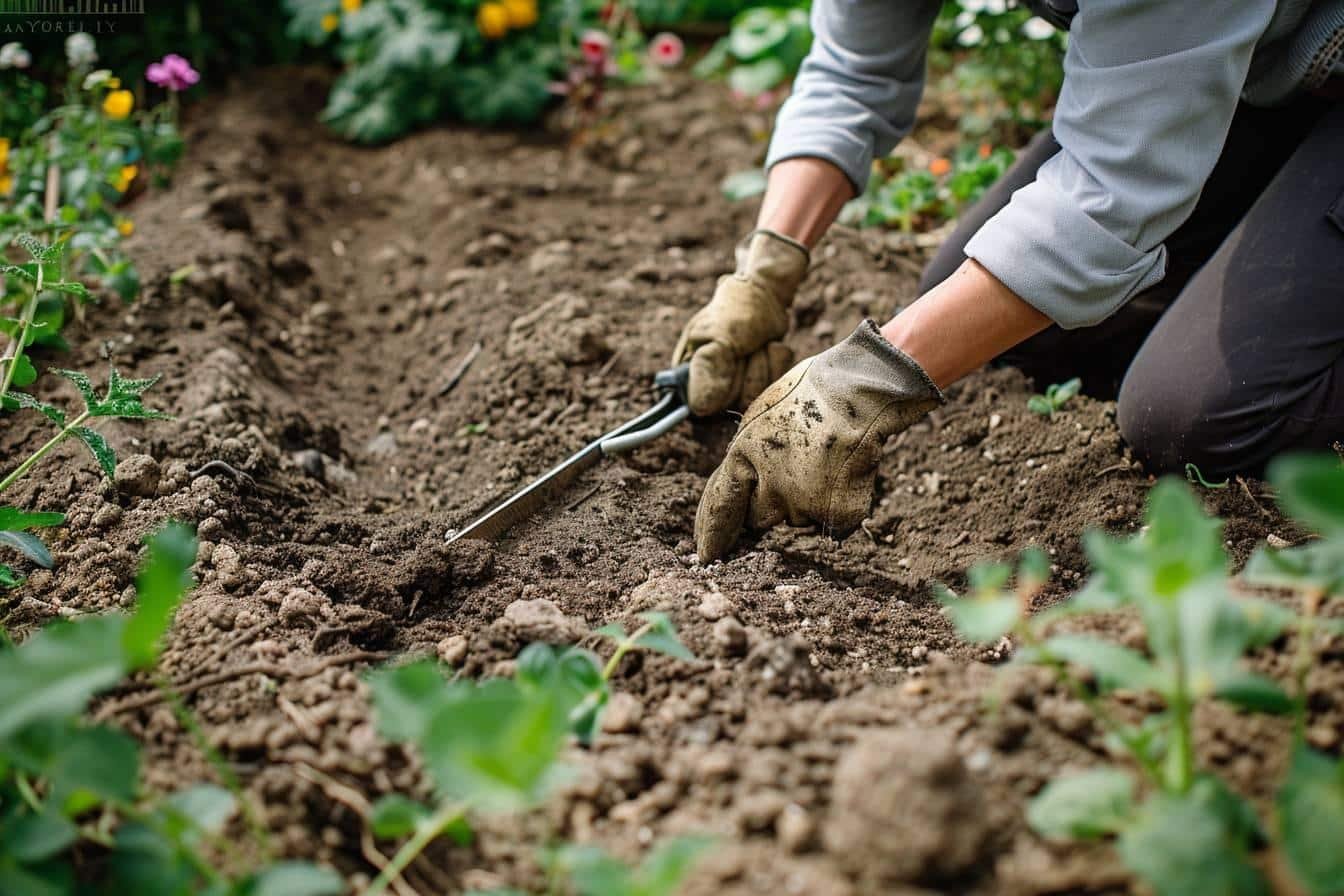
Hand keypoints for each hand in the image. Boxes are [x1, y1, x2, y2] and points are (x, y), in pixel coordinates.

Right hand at [673, 229, 808, 415]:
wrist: (762, 295)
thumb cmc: (733, 312)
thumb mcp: (717, 336)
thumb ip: (708, 370)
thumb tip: (700, 409)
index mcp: (689, 377)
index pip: (705, 406)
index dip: (723, 384)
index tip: (728, 355)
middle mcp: (712, 389)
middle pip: (737, 402)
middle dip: (747, 369)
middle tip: (743, 345)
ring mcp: (738, 389)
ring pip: (760, 397)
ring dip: (764, 363)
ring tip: (756, 344)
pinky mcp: (762, 385)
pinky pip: (778, 386)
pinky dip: (778, 361)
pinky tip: (769, 346)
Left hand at [695, 320, 943, 561]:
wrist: (860, 391)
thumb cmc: (810, 396)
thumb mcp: (761, 419)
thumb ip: (745, 459)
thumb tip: (737, 494)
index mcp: (743, 456)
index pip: (721, 505)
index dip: (712, 532)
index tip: (707, 554)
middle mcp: (770, 485)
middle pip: (759, 519)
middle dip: (770, 504)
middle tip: (794, 471)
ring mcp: (805, 502)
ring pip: (796, 518)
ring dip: (805, 500)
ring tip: (823, 460)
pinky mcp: (836, 514)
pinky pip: (828, 523)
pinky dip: (836, 504)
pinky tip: (842, 472)